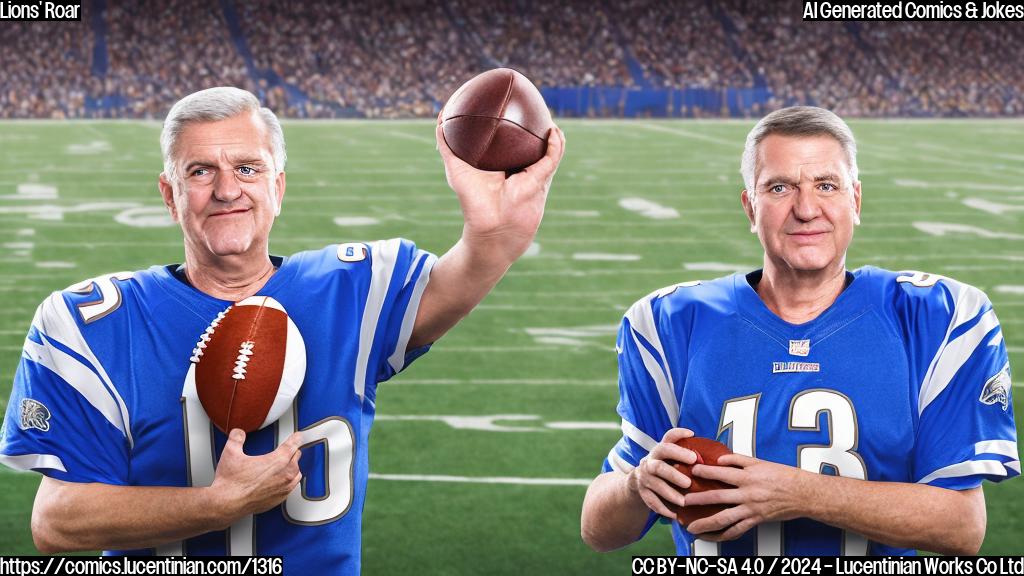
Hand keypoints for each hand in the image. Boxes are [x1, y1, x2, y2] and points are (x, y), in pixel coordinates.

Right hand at [210, 429, 302, 524]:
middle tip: (288, 449)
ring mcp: (283, 488)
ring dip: (292, 468)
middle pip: (296, 458)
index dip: (296, 438)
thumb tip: (238, 433)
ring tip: (286, 464)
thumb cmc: (230, 482)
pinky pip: (291, 488)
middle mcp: (284, 474)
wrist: (226, 503)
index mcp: (277, 460)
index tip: (298, 436)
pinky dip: (288, 482)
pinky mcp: (279, 500)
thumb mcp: (231, 452)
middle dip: (292, 452)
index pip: (293, 445)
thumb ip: (236, 438)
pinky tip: (282, 481)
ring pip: (296, 474)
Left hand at [435, 114, 565, 262]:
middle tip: (531, 105)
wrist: (491, 229)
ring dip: (550, 134)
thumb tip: (440, 118)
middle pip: (528, 144)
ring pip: (546, 150)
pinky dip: (555, 144)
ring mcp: (532, 175)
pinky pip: (552, 158)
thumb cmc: (473, 203)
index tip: (506, 105)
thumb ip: (447, 146)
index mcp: (500, 166)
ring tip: (548, 116)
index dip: (510, 126)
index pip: (507, 142)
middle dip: (534, 128)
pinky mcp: (541, 180)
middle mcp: (518, 169)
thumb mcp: (456, 169)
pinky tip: (553, 129)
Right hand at [626, 428, 697, 518]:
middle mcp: (650, 462)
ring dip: (670, 494)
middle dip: (673, 474)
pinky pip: (651, 501)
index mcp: (659, 451)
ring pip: (655, 485)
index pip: (667, 441)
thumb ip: (686, 451)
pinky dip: (663, 508)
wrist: (639, 480)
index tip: (691, 435)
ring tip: (684, 502)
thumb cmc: (664, 465)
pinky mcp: (643, 492)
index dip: (677, 436)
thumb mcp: (670, 455)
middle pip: (659, 466)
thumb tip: (716, 454)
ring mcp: (645, 478)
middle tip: (688, 483)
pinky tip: (674, 515)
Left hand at [684, 454, 806, 540]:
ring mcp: (751, 509)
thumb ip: (739, 460)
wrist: (803, 493)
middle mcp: (747, 493)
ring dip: (706, 523)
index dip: (705, 471)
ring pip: (724, 518)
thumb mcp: (761, 463)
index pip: (721, 472)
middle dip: (698, 499)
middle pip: (717, 497)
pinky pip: (737, 530)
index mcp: (748, 476)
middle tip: (682, 501)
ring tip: (692, 527)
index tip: (692, 471)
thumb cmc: (783, 476)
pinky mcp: (756, 520)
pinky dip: (723, 535)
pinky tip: (712, 537)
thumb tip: (721, 458)